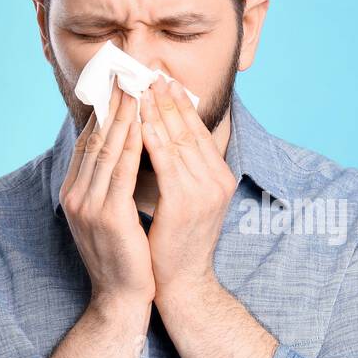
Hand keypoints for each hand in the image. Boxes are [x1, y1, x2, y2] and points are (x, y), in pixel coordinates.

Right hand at [58, 83, 153, 309]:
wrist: (122, 299)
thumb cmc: (126, 257)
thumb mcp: (113, 215)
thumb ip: (111, 185)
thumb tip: (125, 151)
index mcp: (74, 193)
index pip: (89, 141)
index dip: (105, 110)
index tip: (119, 83)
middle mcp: (75, 195)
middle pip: (94, 138)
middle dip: (112, 103)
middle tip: (126, 71)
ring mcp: (86, 204)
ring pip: (106, 148)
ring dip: (123, 114)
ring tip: (136, 86)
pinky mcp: (105, 215)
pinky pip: (119, 170)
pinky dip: (131, 142)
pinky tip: (143, 123)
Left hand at [139, 75, 237, 304]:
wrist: (182, 285)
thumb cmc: (176, 244)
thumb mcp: (186, 201)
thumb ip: (182, 171)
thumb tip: (162, 138)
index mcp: (220, 178)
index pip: (198, 132)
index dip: (180, 104)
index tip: (163, 80)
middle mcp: (217, 180)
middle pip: (190, 129)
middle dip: (168, 99)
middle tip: (150, 72)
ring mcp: (204, 191)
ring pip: (177, 139)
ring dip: (156, 110)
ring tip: (140, 87)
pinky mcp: (185, 202)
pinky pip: (165, 161)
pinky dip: (151, 137)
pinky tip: (137, 120)